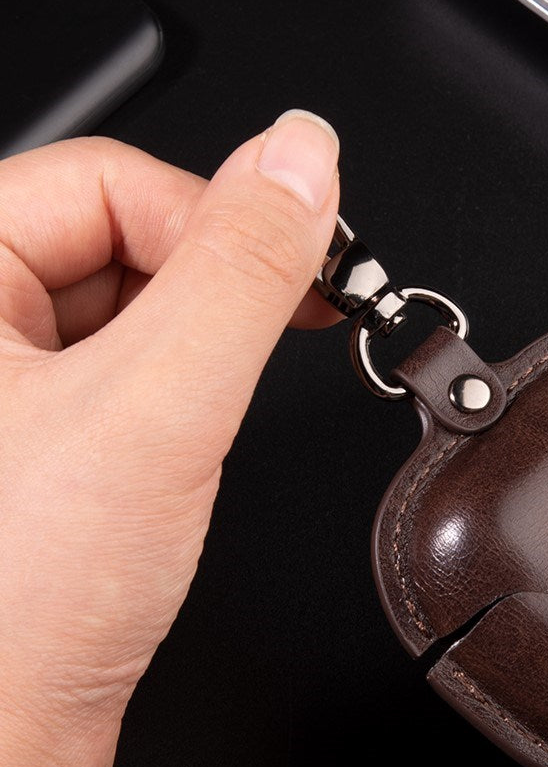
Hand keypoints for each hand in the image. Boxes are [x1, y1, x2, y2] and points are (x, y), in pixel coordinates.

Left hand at [0, 111, 340, 766]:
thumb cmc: (13, 607)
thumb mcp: (158, 406)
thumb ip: (240, 268)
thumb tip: (300, 159)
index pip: (105, 179)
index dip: (215, 219)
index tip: (300, 269)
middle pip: (115, 232)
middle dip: (212, 279)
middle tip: (285, 321)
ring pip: (126, 301)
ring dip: (198, 336)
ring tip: (211, 404)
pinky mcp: (31, 431)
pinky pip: (120, 363)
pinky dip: (175, 382)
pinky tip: (186, 431)